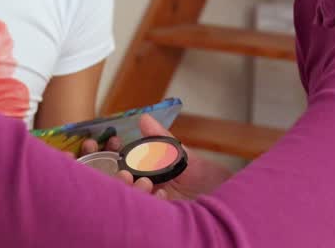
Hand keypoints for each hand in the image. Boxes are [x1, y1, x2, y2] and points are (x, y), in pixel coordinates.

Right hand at [107, 115, 232, 200]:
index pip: (117, 162)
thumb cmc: (203, 176)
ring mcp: (149, 203)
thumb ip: (162, 138)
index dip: (106, 154)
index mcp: (143, 170)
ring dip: (131, 190)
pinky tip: (162, 196)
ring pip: (127, 198)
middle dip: (117, 178)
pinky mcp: (160, 217)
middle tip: (126, 174)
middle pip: (116, 182)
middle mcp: (142, 187)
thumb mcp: (182, 154)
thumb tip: (144, 118)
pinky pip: (145, 211)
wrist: (227, 196)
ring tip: (146, 185)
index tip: (107, 145)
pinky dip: (150, 202)